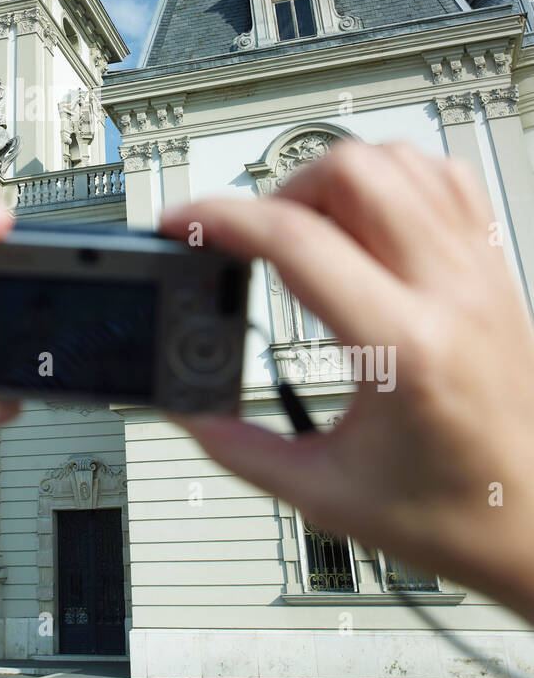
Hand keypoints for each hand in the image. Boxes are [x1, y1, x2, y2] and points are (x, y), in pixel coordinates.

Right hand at [160, 141, 533, 622]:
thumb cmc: (460, 517)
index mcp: (404, 349)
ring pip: (400, 160)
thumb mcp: (326, 495)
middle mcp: (449, 294)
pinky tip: (369, 223)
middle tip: (255, 237)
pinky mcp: (493, 272)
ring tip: (309, 229)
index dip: (220, 219)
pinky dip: (395, 180)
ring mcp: (478, 275)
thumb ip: (241, 450)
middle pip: (352, 172)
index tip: (184, 223)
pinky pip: (447, 179)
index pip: (296, 240)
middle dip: (281, 191)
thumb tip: (185, 408)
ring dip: (337, 179)